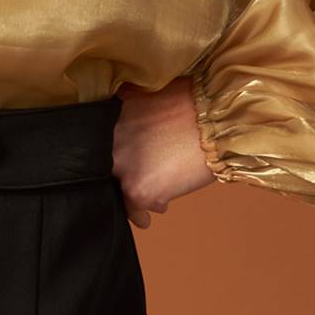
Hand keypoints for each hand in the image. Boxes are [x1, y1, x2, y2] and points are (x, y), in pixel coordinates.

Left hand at [113, 75, 218, 229]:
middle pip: (106, 169)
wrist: (216, 121)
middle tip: (135, 183)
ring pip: (118, 189)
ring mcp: (120, 165)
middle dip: (120, 177)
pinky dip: (141, 214)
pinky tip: (149, 216)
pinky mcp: (135, 189)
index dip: (111, 158)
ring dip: (133, 195)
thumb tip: (132, 134)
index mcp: (109, 117)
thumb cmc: (191, 105)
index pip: (99, 146)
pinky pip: (134, 208)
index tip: (119, 166)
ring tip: (152, 197)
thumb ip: (132, 116)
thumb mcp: (149, 99)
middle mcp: (108, 141)